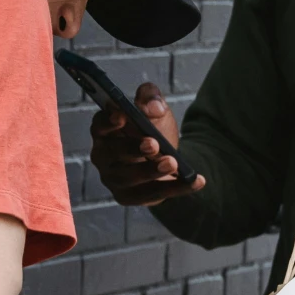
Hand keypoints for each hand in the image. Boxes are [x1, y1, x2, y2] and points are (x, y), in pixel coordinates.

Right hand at [89, 82, 205, 207]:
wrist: (165, 155)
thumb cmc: (152, 128)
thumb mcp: (154, 107)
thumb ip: (151, 97)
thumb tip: (153, 107)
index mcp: (104, 131)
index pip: (99, 126)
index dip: (108, 122)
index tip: (122, 116)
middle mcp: (102, 156)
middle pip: (112, 154)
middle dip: (132, 149)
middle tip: (154, 144)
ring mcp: (113, 179)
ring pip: (127, 179)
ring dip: (150, 172)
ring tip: (172, 163)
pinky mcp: (128, 197)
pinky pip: (151, 196)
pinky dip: (175, 188)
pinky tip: (196, 181)